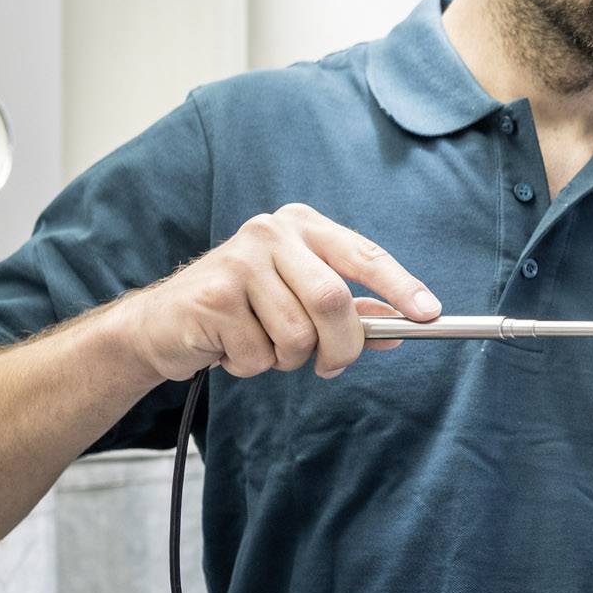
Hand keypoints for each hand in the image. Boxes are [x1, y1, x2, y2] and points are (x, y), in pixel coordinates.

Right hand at [111, 203, 439, 383]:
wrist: (162, 323)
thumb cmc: (242, 310)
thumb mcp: (299, 300)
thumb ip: (349, 312)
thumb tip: (400, 328)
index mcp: (302, 226)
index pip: (364, 255)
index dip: (400, 286)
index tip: (429, 314)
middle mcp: (272, 232)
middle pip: (334, 301)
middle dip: (341, 347)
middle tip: (332, 367)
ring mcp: (239, 260)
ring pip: (297, 334)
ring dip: (288, 359)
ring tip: (262, 346)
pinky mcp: (213, 296)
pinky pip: (259, 353)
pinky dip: (252, 365)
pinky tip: (229, 348)